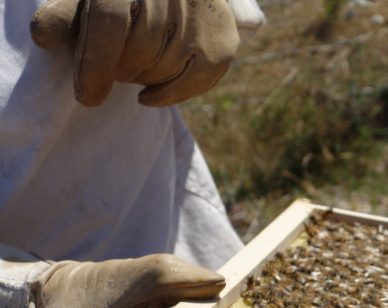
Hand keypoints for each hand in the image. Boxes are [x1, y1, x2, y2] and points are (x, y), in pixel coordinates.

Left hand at [30, 0, 241, 106]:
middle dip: (118, 71)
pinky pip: (197, 81)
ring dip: (142, 80)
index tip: (87, 97)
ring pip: (166, 68)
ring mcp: (203, 15)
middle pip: (139, 50)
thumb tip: (44, 37)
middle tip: (107, 71)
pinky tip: (149, 95)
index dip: (96, 64)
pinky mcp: (223, 40)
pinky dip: (170, 95)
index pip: (111, 23)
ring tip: (131, 71)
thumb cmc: (124, 0)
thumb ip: (65, 15)